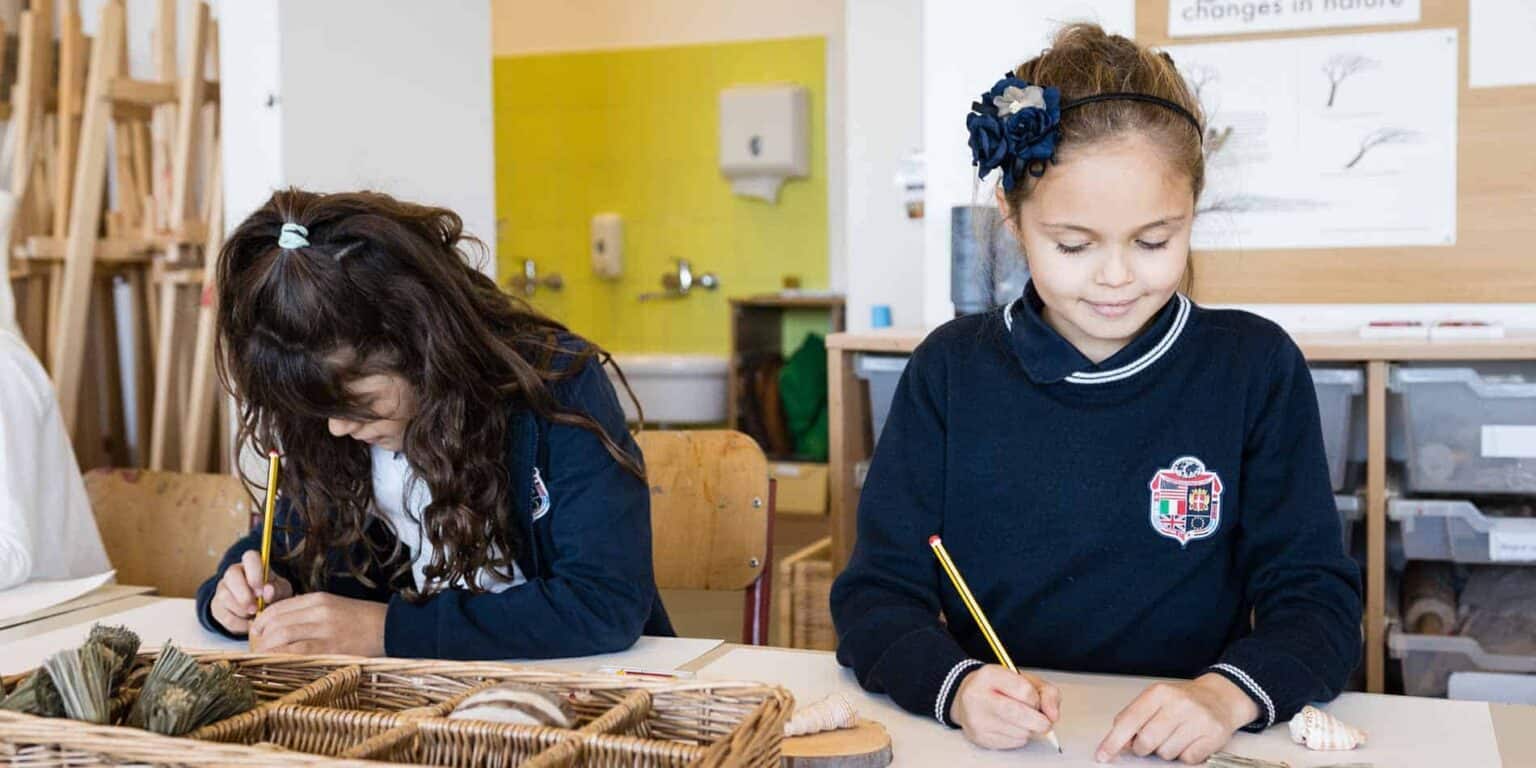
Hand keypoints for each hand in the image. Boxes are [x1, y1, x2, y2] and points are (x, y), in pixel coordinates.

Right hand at [210, 550, 293, 633]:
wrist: (261, 612)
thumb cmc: (273, 595)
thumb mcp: (281, 591)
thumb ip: (277, 590)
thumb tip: (268, 591)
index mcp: (252, 564)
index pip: (250, 557)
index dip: (255, 573)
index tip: (262, 591)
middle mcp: (234, 572)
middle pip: (232, 574)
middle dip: (244, 594)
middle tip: (256, 608)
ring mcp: (222, 588)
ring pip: (225, 596)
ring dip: (241, 610)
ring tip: (254, 615)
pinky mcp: (217, 606)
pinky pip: (224, 615)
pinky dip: (238, 623)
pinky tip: (249, 623)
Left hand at [249, 592, 387, 655]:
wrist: (390, 628)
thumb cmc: (360, 621)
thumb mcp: (332, 607)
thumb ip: (306, 613)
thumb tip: (275, 627)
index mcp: (318, 599)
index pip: (276, 608)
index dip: (260, 624)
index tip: (257, 635)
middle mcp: (319, 612)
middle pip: (274, 622)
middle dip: (258, 638)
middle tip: (255, 651)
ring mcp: (325, 629)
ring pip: (280, 636)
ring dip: (265, 649)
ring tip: (262, 659)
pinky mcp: (331, 648)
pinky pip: (295, 652)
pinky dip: (279, 657)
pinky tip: (275, 664)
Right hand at [949, 664, 1060, 749]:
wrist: (967, 698)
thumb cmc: (999, 688)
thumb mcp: (1024, 680)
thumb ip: (1047, 692)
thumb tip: (1053, 714)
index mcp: (990, 675)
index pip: (1025, 691)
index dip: (1036, 700)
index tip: (1035, 701)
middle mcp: (978, 696)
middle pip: (1021, 714)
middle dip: (1039, 721)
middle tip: (1043, 721)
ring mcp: (977, 718)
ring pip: (1020, 732)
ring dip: (1028, 729)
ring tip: (1020, 720)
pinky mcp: (979, 737)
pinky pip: (1013, 743)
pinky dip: (1019, 737)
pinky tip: (1010, 727)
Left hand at [1095, 673, 1259, 763]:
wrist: (1220, 698)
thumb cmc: (1182, 701)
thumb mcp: (1155, 700)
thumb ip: (1134, 717)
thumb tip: (1119, 743)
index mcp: (1159, 693)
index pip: (1129, 720)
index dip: (1113, 741)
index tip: (1103, 755)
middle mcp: (1178, 704)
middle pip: (1146, 741)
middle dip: (1144, 748)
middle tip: (1151, 741)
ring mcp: (1198, 720)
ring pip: (1166, 753)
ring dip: (1166, 751)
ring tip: (1175, 736)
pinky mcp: (1213, 736)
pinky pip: (1187, 759)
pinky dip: (1184, 755)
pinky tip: (1189, 741)